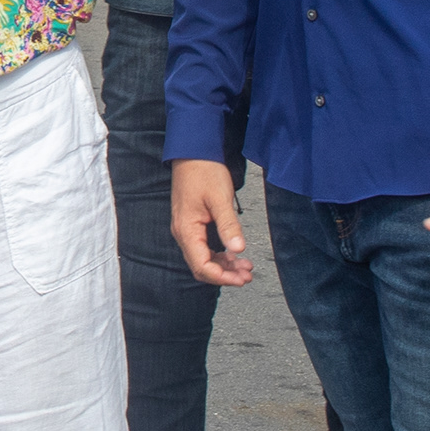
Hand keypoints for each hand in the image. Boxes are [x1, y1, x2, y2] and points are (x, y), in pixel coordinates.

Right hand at [172, 158, 252, 286]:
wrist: (193, 152)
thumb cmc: (203, 171)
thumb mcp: (220, 198)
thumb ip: (228, 225)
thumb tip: (238, 249)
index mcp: (187, 230)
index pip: (201, 266)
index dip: (222, 277)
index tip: (241, 278)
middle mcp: (183, 233)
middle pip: (201, 267)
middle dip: (225, 275)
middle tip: (246, 276)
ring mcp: (186, 229)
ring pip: (203, 259)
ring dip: (224, 266)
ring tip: (244, 267)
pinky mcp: (192, 224)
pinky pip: (204, 248)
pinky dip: (219, 255)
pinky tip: (233, 254)